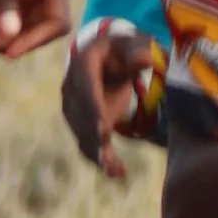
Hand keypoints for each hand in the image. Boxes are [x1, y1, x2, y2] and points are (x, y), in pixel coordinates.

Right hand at [62, 24, 153, 179]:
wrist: (108, 60)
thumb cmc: (122, 50)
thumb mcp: (131, 45)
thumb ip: (137, 52)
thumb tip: (145, 60)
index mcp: (82, 66)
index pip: (87, 90)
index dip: (94, 110)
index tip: (103, 129)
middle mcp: (71, 89)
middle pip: (82, 117)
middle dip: (94, 139)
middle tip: (107, 158)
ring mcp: (73, 108)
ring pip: (83, 135)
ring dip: (98, 154)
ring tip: (117, 170)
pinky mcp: (80, 124)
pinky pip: (87, 144)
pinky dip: (101, 160)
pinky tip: (119, 173)